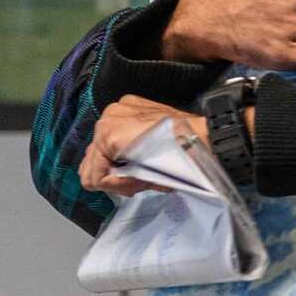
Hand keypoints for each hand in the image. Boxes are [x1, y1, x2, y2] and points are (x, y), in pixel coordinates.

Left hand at [80, 96, 208, 195]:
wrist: (204, 139)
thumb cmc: (190, 145)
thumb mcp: (160, 146)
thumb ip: (138, 154)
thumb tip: (124, 174)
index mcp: (128, 111)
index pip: (105, 150)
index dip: (122, 171)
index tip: (145, 176)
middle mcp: (113, 112)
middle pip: (94, 159)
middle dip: (116, 176)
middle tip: (143, 180)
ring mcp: (108, 122)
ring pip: (91, 170)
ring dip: (116, 181)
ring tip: (141, 180)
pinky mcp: (108, 136)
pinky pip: (96, 175)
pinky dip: (115, 184)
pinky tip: (137, 179)